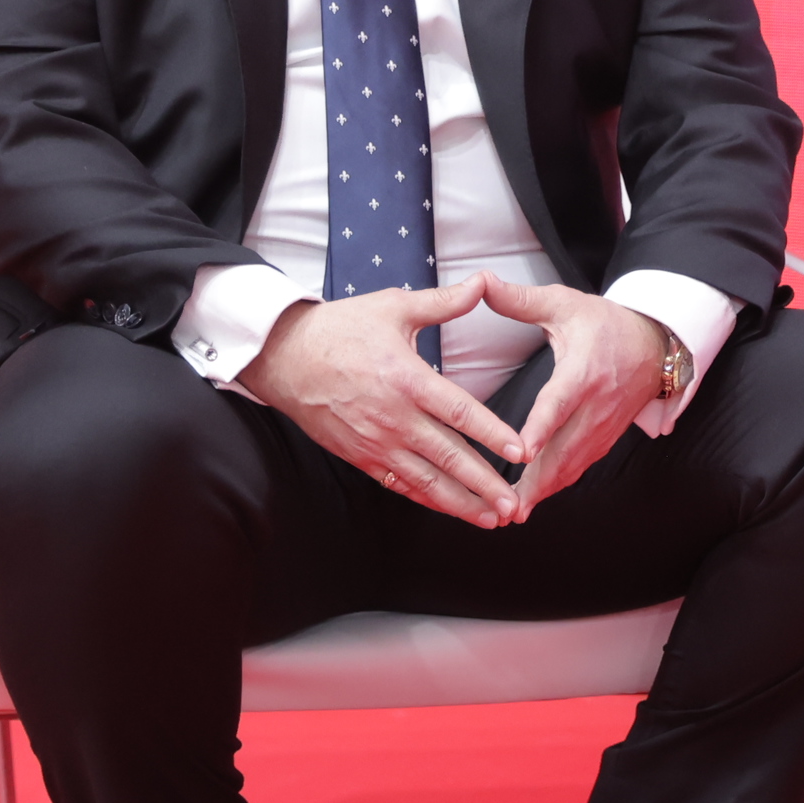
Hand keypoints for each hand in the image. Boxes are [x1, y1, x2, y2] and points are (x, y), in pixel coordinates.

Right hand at [247, 281, 522, 525]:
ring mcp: (376, 442)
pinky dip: (427, 499)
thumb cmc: (340, 329)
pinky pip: (399, 485)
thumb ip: (443, 302)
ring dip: (460, 503)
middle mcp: (394, 418)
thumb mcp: (393, 307)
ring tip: (492, 519)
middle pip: (448, 457)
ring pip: (425, 480)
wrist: (283, 357)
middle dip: (484, 485)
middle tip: (515, 505)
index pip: (460, 413)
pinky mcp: (361, 457)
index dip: (492, 434)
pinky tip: (450, 509)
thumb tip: (484, 283)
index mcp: (408, 380)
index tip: (520, 452)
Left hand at [479, 279, 671, 521]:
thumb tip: (480, 282)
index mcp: (583, 371)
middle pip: (566, 449)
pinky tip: (535, 498)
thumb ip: (520, 299)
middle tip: (508, 507)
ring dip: (545, 489)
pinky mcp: (608, 436)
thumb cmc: (605, 323)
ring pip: (574, 464)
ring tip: (514, 512)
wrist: (656, 341)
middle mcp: (597, 404)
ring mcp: (605, 425)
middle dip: (537, 480)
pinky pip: (582, 465)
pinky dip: (559, 483)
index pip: (559, 404)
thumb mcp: (565, 303)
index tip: (522, 452)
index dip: (541, 429)